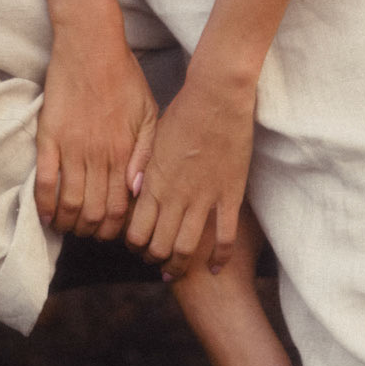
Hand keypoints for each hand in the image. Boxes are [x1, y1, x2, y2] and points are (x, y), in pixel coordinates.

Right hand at [36, 28, 157, 238]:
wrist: (91, 45)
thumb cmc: (124, 77)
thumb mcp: (149, 113)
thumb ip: (145, 154)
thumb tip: (137, 191)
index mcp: (124, 151)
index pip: (121, 208)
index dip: (115, 228)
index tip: (111, 231)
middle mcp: (98, 154)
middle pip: (94, 212)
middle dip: (92, 231)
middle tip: (89, 232)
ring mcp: (71, 146)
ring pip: (69, 203)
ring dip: (68, 223)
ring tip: (68, 225)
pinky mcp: (49, 136)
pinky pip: (44, 180)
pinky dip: (44, 204)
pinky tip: (47, 214)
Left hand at [125, 70, 255, 279]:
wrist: (217, 96)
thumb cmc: (184, 111)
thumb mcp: (154, 139)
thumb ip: (144, 168)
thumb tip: (135, 192)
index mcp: (153, 182)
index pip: (136, 231)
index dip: (135, 246)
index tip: (139, 246)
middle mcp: (175, 196)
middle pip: (159, 246)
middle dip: (155, 259)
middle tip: (157, 261)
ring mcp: (204, 198)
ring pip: (188, 248)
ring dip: (180, 264)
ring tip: (178, 269)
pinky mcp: (230, 195)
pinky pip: (225, 237)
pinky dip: (220, 258)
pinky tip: (216, 269)